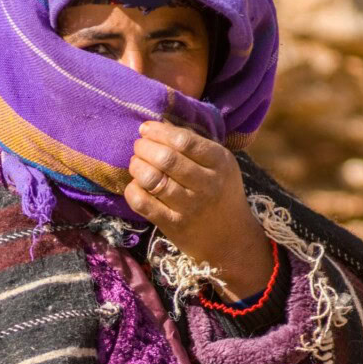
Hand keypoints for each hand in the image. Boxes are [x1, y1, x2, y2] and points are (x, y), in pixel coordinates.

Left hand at [125, 119, 273, 299]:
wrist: (230, 239)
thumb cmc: (221, 193)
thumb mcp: (221, 164)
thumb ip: (195, 145)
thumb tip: (158, 124)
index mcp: (220, 162)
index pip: (184, 141)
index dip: (158, 132)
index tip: (146, 129)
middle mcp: (207, 184)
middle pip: (166, 159)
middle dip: (144, 147)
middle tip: (139, 147)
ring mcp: (189, 207)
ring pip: (152, 179)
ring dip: (136, 167)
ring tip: (136, 164)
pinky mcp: (173, 225)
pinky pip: (143, 203)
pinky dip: (132, 190)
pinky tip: (135, 185)